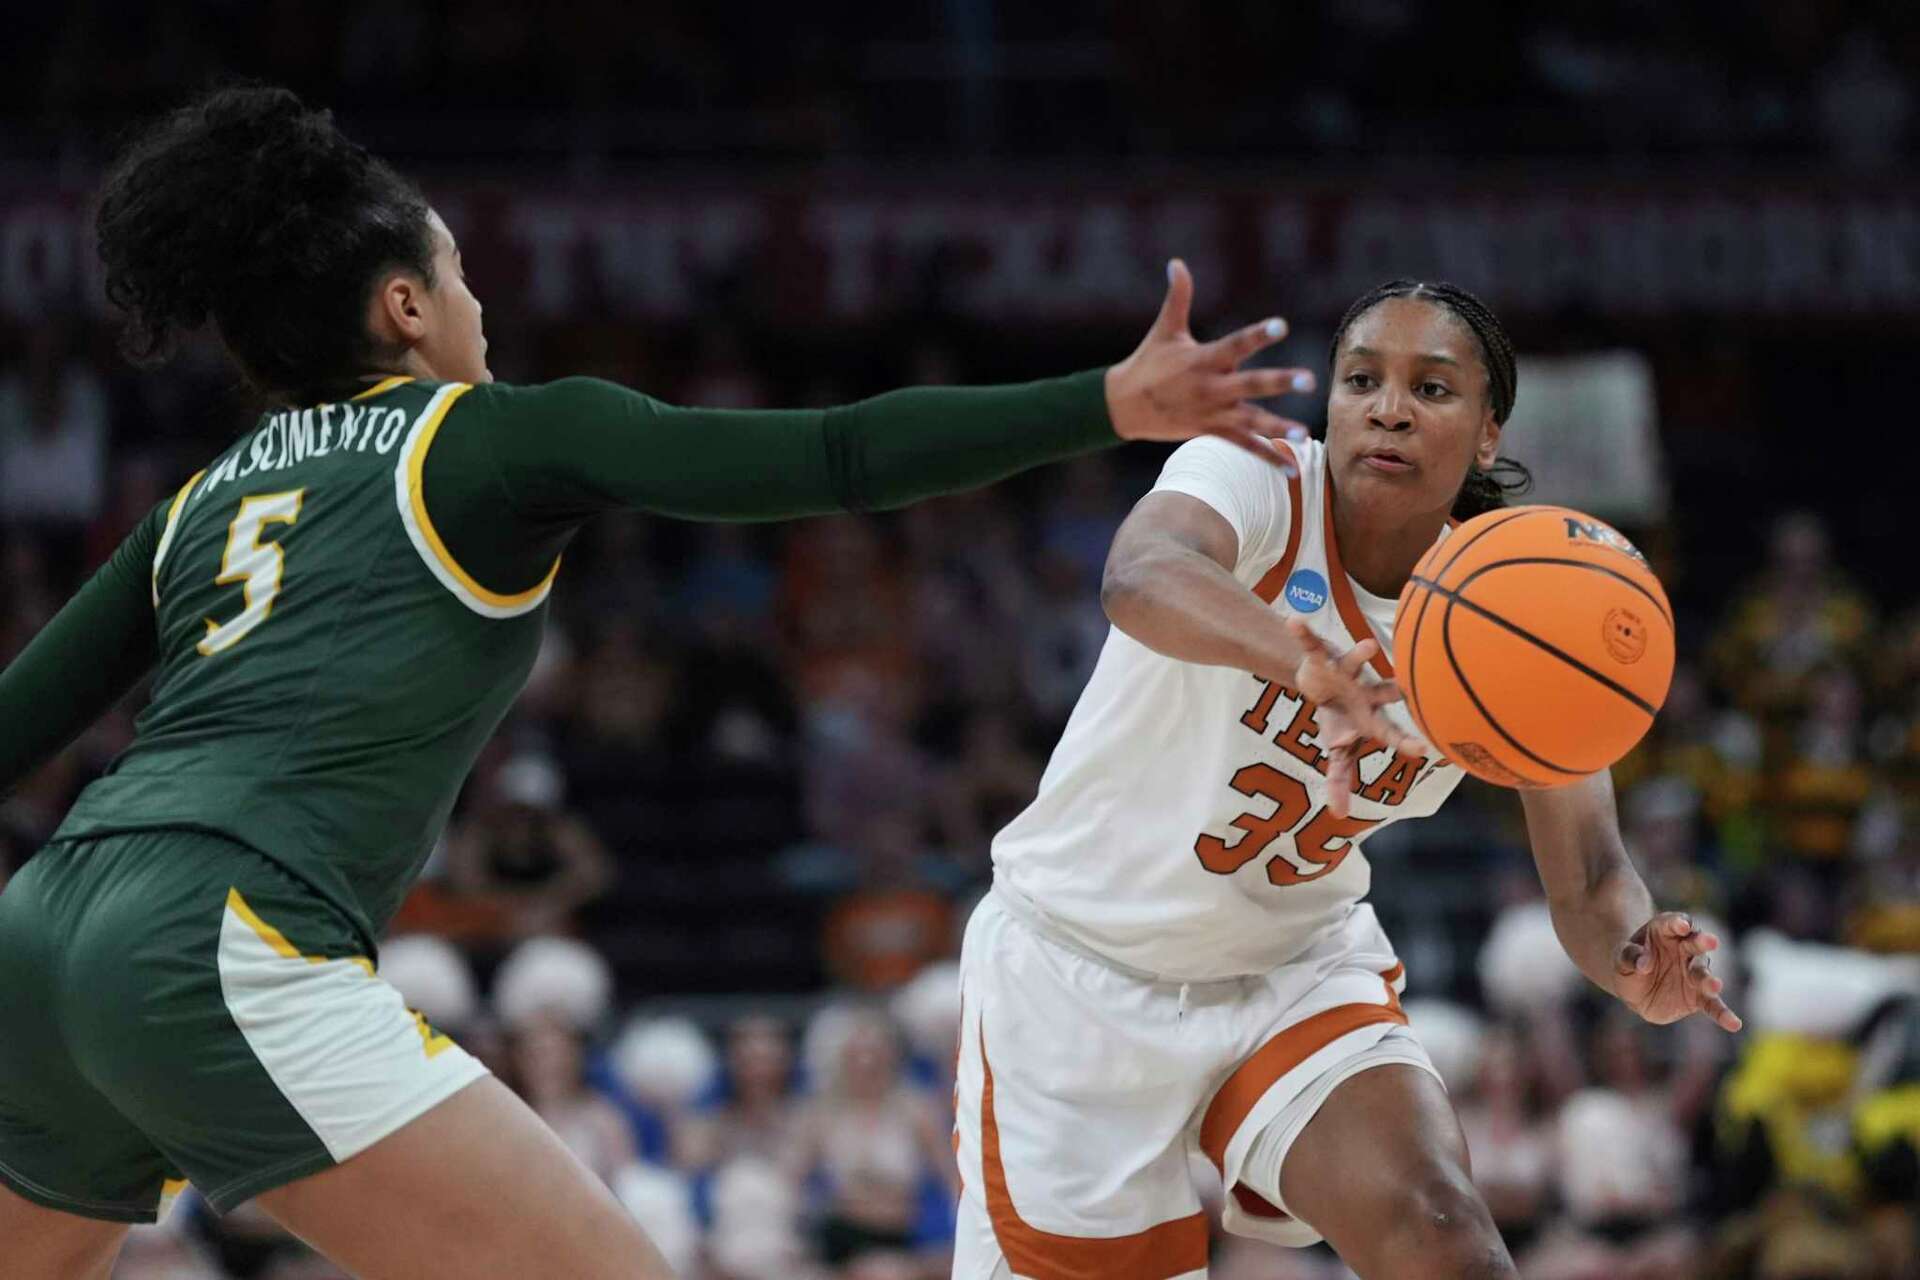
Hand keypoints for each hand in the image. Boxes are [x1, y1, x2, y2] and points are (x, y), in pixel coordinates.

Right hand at [1105, 259, 1313, 464]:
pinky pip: (1243, 446)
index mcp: (1204, 359)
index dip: (1258, 334)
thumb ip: (1179, 297)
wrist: (1124, 405)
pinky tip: (1290, 468)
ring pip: (1251, 421)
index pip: (1236, 344)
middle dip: (1280, 382)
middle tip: (1308, 380)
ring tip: (1305, 433)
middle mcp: (1212, 386)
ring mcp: (1213, 412)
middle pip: (1252, 384)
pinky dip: (1266, 456)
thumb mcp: (1165, 330)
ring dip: (1278, 427)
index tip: (1281, 326)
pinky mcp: (1211, 431)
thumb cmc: (1148, 362)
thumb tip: (1176, 262)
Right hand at [1286, 619, 1428, 817]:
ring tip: (1369, 646)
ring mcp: (1346, 672)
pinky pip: (1312, 642)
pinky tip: (1293, 622)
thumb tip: (1339, 815)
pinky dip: (1303, 633)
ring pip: (1355, 662)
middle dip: (1394, 689)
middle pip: (1383, 692)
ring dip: (1360, 654)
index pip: (1392, 733)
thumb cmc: (1340, 718)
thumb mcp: (1338, 751)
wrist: (1321, 682)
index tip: (1423, 751)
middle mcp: (1365, 692)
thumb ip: (1339, 780)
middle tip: (1408, 689)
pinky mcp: (1323, 655)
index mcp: (1371, 718)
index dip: (1405, 741)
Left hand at [1614, 912, 1742, 1032]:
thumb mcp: (1621, 957)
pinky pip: (1713, 1005)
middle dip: (1702, 942)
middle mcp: (1685, 948)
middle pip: (1696, 943)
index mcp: (1665, 931)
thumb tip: (1644, 964)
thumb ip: (1630, 956)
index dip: (1678, 923)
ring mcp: (1694, 972)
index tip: (1682, 925)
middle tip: (1710, 941)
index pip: (1673, 923)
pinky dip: (1723, 1014)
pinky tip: (1734, 1024)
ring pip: (1704, 973)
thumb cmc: (1630, 964)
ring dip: (1709, 979)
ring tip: (1714, 985)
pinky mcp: (1699, 997)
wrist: (1636, 988)